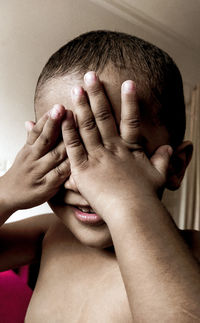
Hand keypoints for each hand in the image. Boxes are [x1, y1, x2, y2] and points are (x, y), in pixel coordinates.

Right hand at [0, 104, 69, 212]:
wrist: (8, 195)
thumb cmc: (22, 172)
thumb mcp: (25, 153)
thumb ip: (32, 137)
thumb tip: (30, 120)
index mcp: (29, 148)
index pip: (37, 130)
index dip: (47, 119)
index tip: (58, 106)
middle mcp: (33, 158)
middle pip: (46, 139)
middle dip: (57, 124)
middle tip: (67, 111)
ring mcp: (39, 172)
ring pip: (55, 155)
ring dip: (67, 142)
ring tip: (78, 130)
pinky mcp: (46, 186)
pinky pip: (60, 175)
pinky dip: (69, 166)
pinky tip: (79, 158)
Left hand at [62, 72, 172, 221]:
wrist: (133, 213)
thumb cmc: (146, 197)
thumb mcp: (158, 176)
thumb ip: (162, 160)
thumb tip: (170, 147)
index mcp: (129, 149)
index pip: (130, 119)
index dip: (130, 100)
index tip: (129, 82)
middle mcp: (112, 148)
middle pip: (104, 116)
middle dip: (97, 94)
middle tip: (90, 75)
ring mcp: (97, 157)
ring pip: (87, 126)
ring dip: (81, 106)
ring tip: (75, 88)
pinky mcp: (83, 169)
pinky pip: (73, 146)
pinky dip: (67, 130)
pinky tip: (62, 116)